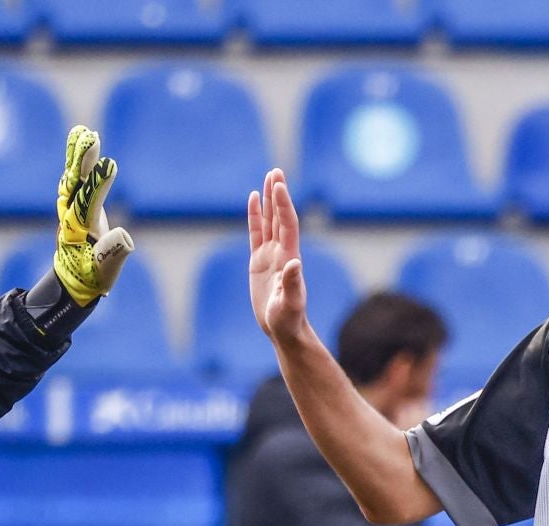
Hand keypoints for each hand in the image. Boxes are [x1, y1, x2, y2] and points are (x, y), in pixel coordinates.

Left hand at [53, 126, 134, 305]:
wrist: (72, 279)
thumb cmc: (91, 277)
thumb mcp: (103, 274)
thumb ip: (113, 256)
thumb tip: (123, 236)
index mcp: (78, 231)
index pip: (88, 203)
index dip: (97, 184)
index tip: (109, 165)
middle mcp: (71, 214)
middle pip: (75, 184)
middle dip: (82, 162)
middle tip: (89, 138)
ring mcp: (72, 207)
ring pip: (73, 176)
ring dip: (78, 154)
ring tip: (84, 131)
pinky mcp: (76, 202)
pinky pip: (76, 176)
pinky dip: (78, 158)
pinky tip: (83, 137)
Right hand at [247, 168, 307, 343]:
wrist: (283, 330)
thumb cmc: (289, 319)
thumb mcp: (291, 304)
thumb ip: (293, 284)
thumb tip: (294, 263)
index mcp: (289, 257)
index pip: (287, 224)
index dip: (283, 205)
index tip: (279, 185)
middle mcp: (281, 251)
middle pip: (280, 217)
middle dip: (278, 194)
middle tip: (276, 171)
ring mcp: (270, 255)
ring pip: (269, 221)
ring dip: (269, 200)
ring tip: (268, 177)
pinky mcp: (259, 262)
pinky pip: (256, 234)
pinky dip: (256, 216)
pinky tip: (254, 200)